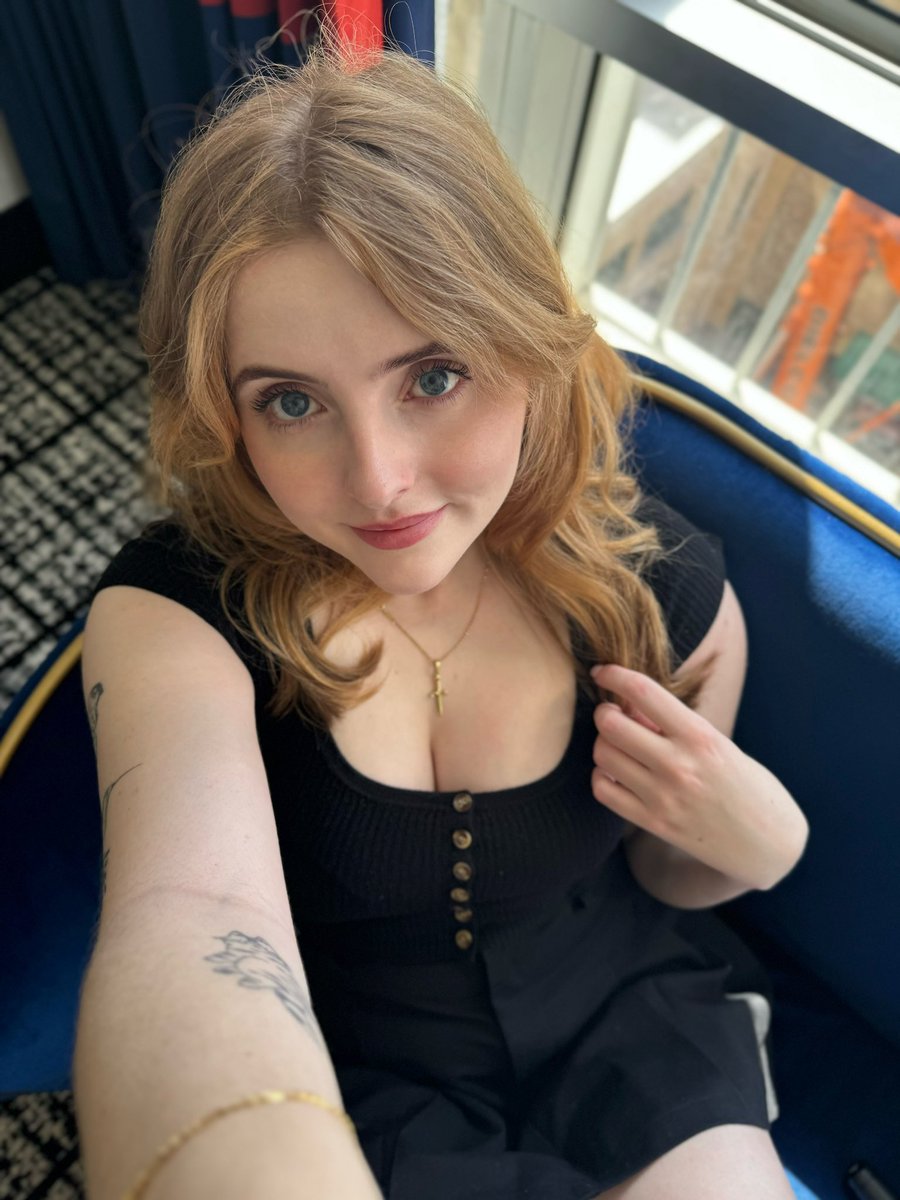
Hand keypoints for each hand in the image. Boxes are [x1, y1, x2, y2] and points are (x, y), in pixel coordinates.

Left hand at [591, 664, 806, 889]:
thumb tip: (629, 705)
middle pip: (612, 725)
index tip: (603, 672)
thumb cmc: (747, 784)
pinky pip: (603, 790)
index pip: (644, 693)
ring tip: (620, 746)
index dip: (614, 676)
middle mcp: (679, 766)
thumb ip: (674, 725)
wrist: (768, 844)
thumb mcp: (718, 744)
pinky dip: (602, 776)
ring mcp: (663, 797)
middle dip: (605, 712)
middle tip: (613, 714)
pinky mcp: (653, 823)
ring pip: (603, 755)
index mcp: (701, 737)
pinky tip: (618, 774)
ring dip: (604, 744)